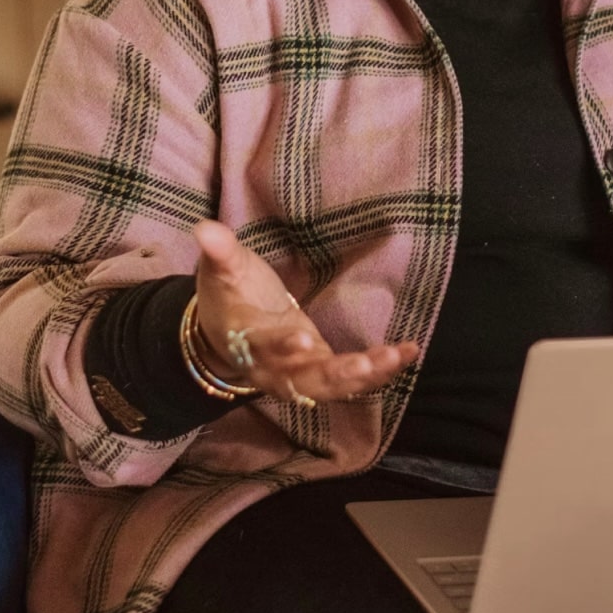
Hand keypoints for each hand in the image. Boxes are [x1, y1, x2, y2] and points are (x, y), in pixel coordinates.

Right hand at [192, 220, 418, 404]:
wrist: (227, 337)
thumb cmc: (229, 298)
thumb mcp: (221, 272)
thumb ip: (219, 252)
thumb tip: (204, 227)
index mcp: (247, 340)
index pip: (263, 346)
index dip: (281, 347)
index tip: (302, 340)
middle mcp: (275, 367)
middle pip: (303, 379)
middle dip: (335, 374)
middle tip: (364, 365)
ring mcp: (301, 374)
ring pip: (332, 385)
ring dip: (365, 376)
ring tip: (395, 357)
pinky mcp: (322, 371)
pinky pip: (351, 379)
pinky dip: (380, 370)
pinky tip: (408, 353)